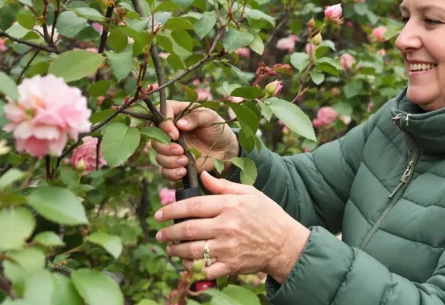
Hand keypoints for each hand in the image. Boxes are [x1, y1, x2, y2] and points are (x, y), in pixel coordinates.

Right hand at [152, 100, 238, 181]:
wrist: (226, 149)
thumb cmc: (218, 128)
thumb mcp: (210, 118)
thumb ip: (196, 117)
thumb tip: (180, 124)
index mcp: (177, 114)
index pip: (160, 115)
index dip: (164, 126)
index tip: (175, 134)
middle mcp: (170, 131)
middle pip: (155, 139)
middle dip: (165, 147)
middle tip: (180, 150)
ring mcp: (171, 148)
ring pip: (158, 156)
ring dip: (169, 161)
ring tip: (185, 161)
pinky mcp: (176, 163)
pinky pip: (165, 171)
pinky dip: (171, 173)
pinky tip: (183, 171)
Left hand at [155, 172, 309, 282]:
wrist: (284, 243)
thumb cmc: (267, 215)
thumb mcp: (249, 193)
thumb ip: (223, 186)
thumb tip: (202, 175)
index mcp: (230, 206)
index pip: (193, 206)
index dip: (172, 209)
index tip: (160, 213)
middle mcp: (227, 227)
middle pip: (188, 229)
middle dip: (169, 232)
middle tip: (160, 234)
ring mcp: (228, 248)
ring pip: (192, 250)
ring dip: (176, 250)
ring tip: (169, 248)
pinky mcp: (230, 265)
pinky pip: (204, 269)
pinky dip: (192, 267)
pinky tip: (186, 262)